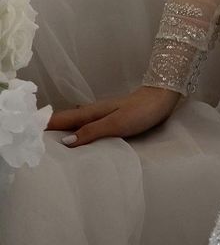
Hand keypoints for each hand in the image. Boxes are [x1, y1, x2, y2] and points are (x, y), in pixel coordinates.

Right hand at [45, 85, 181, 147]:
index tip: (28, 137)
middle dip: (48, 132)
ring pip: (75, 125)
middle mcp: (93, 113)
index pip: (60, 119)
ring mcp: (102, 116)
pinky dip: (77, 136)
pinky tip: (77, 144)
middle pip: (65, 122)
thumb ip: (92, 132)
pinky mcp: (111, 120)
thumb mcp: (116, 123)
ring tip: (50, 151)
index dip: (42, 126)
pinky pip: (87, 128)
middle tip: (34, 149)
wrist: (163, 98)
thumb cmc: (141, 111)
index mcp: (91, 112)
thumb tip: (64, 143)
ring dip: (62, 134)